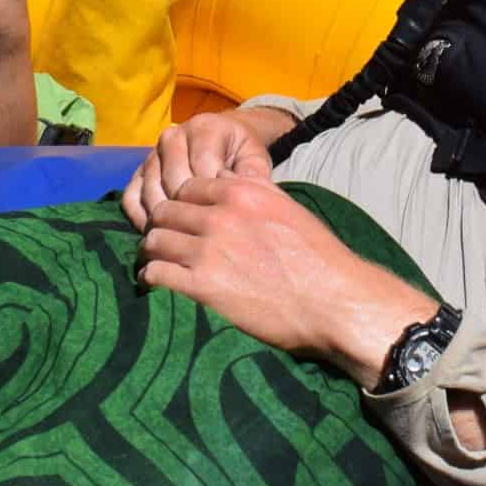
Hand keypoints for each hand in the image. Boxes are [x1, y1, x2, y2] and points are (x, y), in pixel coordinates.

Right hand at [123, 111, 279, 231]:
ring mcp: (152, 154)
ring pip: (150, 191)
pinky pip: (130, 198)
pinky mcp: (138, 173)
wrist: (222, 142)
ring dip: (165, 219)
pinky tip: (160, 236)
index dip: (213, 196)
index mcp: (204, 128)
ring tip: (183, 240)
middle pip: (173, 180)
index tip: (224, 218)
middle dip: (188, 211)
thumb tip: (243, 194)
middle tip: (203, 236)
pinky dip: (141, 219)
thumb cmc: (240, 154)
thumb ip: (252, 174)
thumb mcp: (254, 158)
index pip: (202, 166)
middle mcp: (173, 136)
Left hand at [137, 175, 438, 385]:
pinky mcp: (202, 286)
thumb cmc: (318, 259)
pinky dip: (151, 277)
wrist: (335, 302)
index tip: (180, 219)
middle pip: (166, 211)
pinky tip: (155, 283)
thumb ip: (253, 191)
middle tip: (163, 242)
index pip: (187, 187)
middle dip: (161, 225)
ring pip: (155, 240)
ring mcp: (209, 250)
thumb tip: (224, 182)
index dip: (181, 203)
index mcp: (241, 192)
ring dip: (152, 251)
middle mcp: (221, 215)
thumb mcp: (286, 208)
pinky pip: (156, 273)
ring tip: (155, 262)